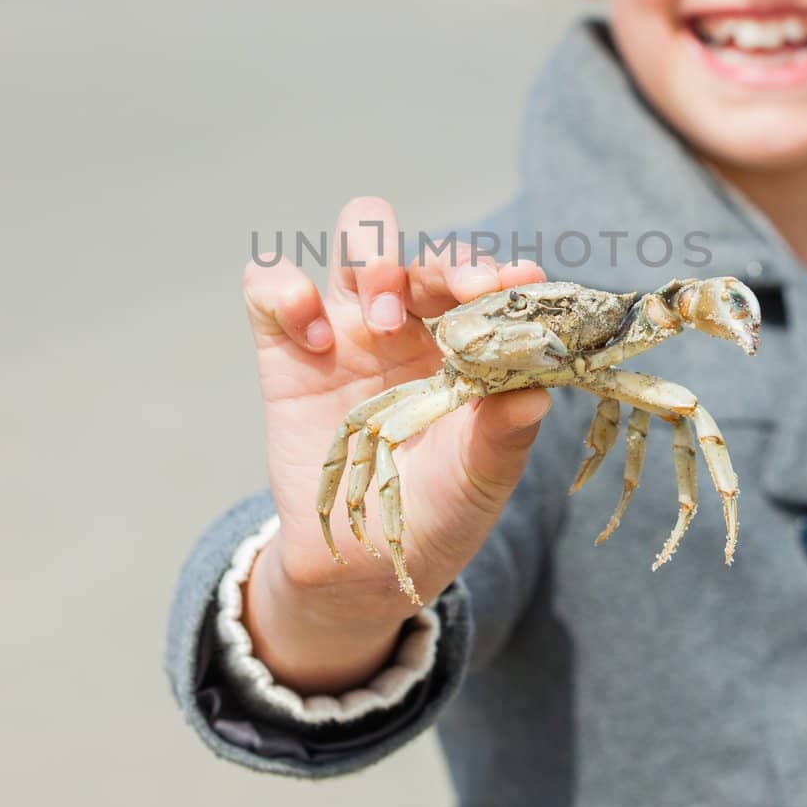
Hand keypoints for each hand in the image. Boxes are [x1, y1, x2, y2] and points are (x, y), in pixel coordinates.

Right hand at [239, 196, 549, 690]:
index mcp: (467, 346)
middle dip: (445, 261)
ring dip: (375, 259)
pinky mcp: (286, 346)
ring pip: (356, 240)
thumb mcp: (479, 481)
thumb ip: (504, 436)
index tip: (520, 281)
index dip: (503, 274)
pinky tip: (315, 342)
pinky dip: (288, 291)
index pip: (487, 285)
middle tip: (461, 294)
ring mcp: (348, 327)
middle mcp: (413, 324)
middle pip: (426, 253)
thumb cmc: (435, 513)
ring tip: (386, 318)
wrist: (360, 566)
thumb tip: (537, 395)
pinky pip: (270, 284)